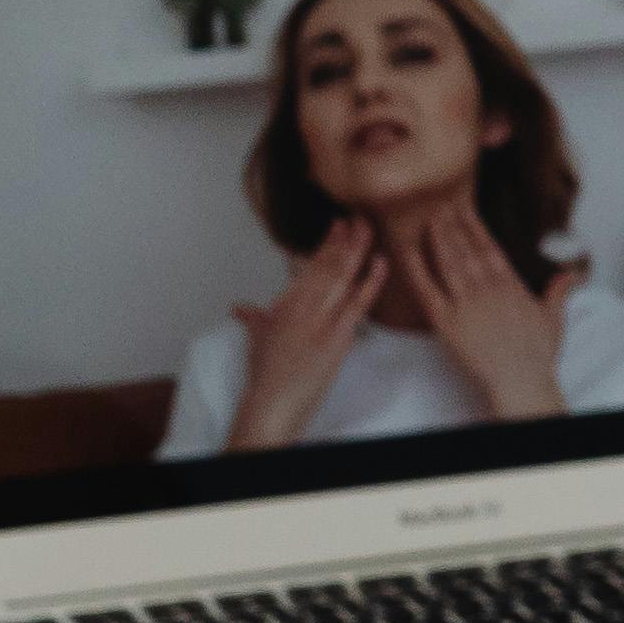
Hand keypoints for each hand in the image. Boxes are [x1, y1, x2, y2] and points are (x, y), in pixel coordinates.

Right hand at [227, 227, 382, 452]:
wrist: (273, 404)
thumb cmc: (265, 376)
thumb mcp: (257, 340)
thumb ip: (255, 318)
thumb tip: (243, 308)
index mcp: (284, 306)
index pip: (309, 268)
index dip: (325, 245)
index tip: (337, 227)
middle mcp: (302, 309)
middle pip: (327, 267)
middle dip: (344, 240)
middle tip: (357, 218)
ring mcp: (321, 321)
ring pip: (342, 278)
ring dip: (357, 250)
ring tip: (368, 227)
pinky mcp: (337, 337)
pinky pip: (359, 304)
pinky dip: (371, 281)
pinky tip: (380, 262)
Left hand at [407, 208, 573, 424]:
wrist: (520, 376)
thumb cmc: (537, 353)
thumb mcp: (554, 318)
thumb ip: (558, 292)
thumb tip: (569, 276)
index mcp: (510, 284)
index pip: (489, 247)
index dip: (475, 226)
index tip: (466, 209)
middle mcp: (487, 287)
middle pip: (467, 248)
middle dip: (454, 224)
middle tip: (441, 204)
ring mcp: (466, 302)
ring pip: (449, 261)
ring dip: (439, 238)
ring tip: (430, 218)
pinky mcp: (447, 320)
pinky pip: (428, 289)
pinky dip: (417, 269)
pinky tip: (409, 252)